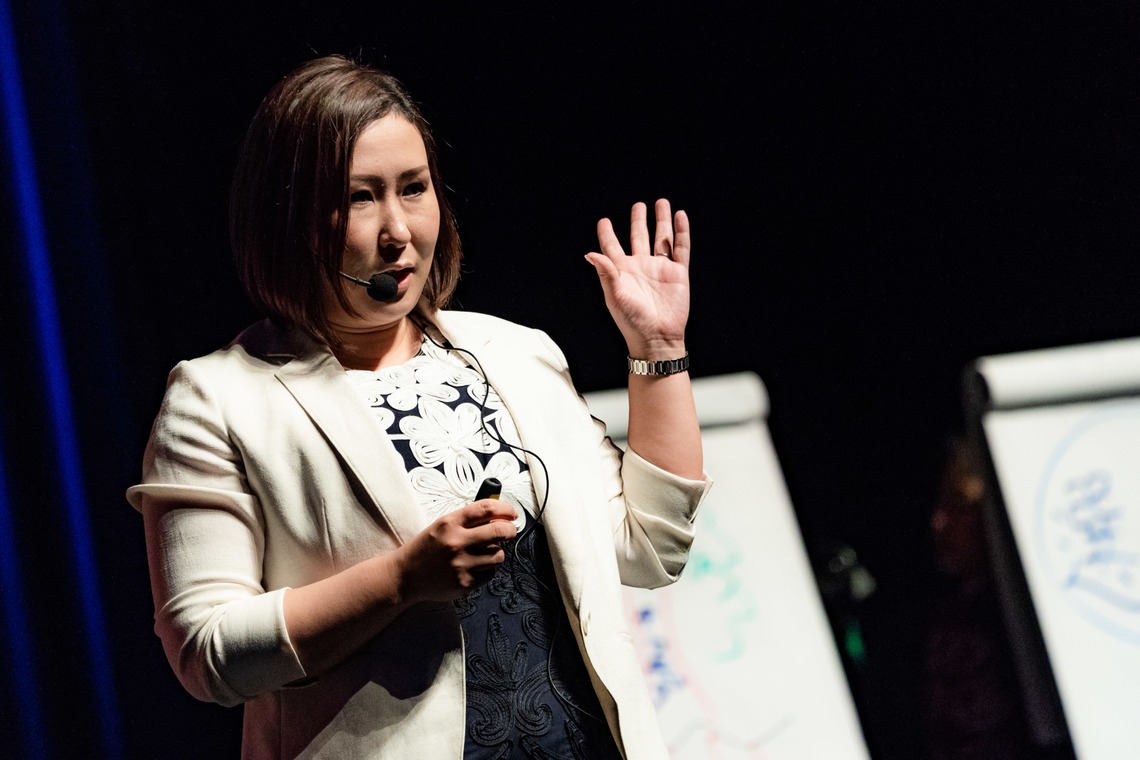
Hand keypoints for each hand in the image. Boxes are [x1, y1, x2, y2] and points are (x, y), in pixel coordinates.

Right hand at [394, 500, 517, 602]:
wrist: (405, 576)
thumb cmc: (427, 548)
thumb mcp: (442, 526)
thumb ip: (468, 520)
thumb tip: (500, 516)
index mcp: (450, 523)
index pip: (486, 509)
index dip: (505, 509)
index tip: (512, 514)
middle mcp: (456, 542)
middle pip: (499, 531)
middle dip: (510, 530)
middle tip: (509, 532)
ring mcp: (461, 564)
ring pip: (498, 555)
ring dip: (496, 552)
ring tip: (484, 553)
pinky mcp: (464, 583)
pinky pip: (490, 573)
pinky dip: (487, 570)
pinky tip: (475, 568)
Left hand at [585, 199, 689, 357]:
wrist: (657, 338)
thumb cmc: (632, 321)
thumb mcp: (614, 296)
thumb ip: (606, 272)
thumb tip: (590, 253)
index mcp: (622, 272)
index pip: (612, 247)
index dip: (607, 234)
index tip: (604, 221)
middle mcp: (641, 267)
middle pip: (639, 237)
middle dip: (639, 220)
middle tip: (638, 205)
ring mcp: (660, 269)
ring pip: (661, 238)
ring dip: (661, 221)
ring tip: (661, 203)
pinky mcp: (678, 274)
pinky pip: (681, 248)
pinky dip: (681, 232)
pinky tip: (680, 217)